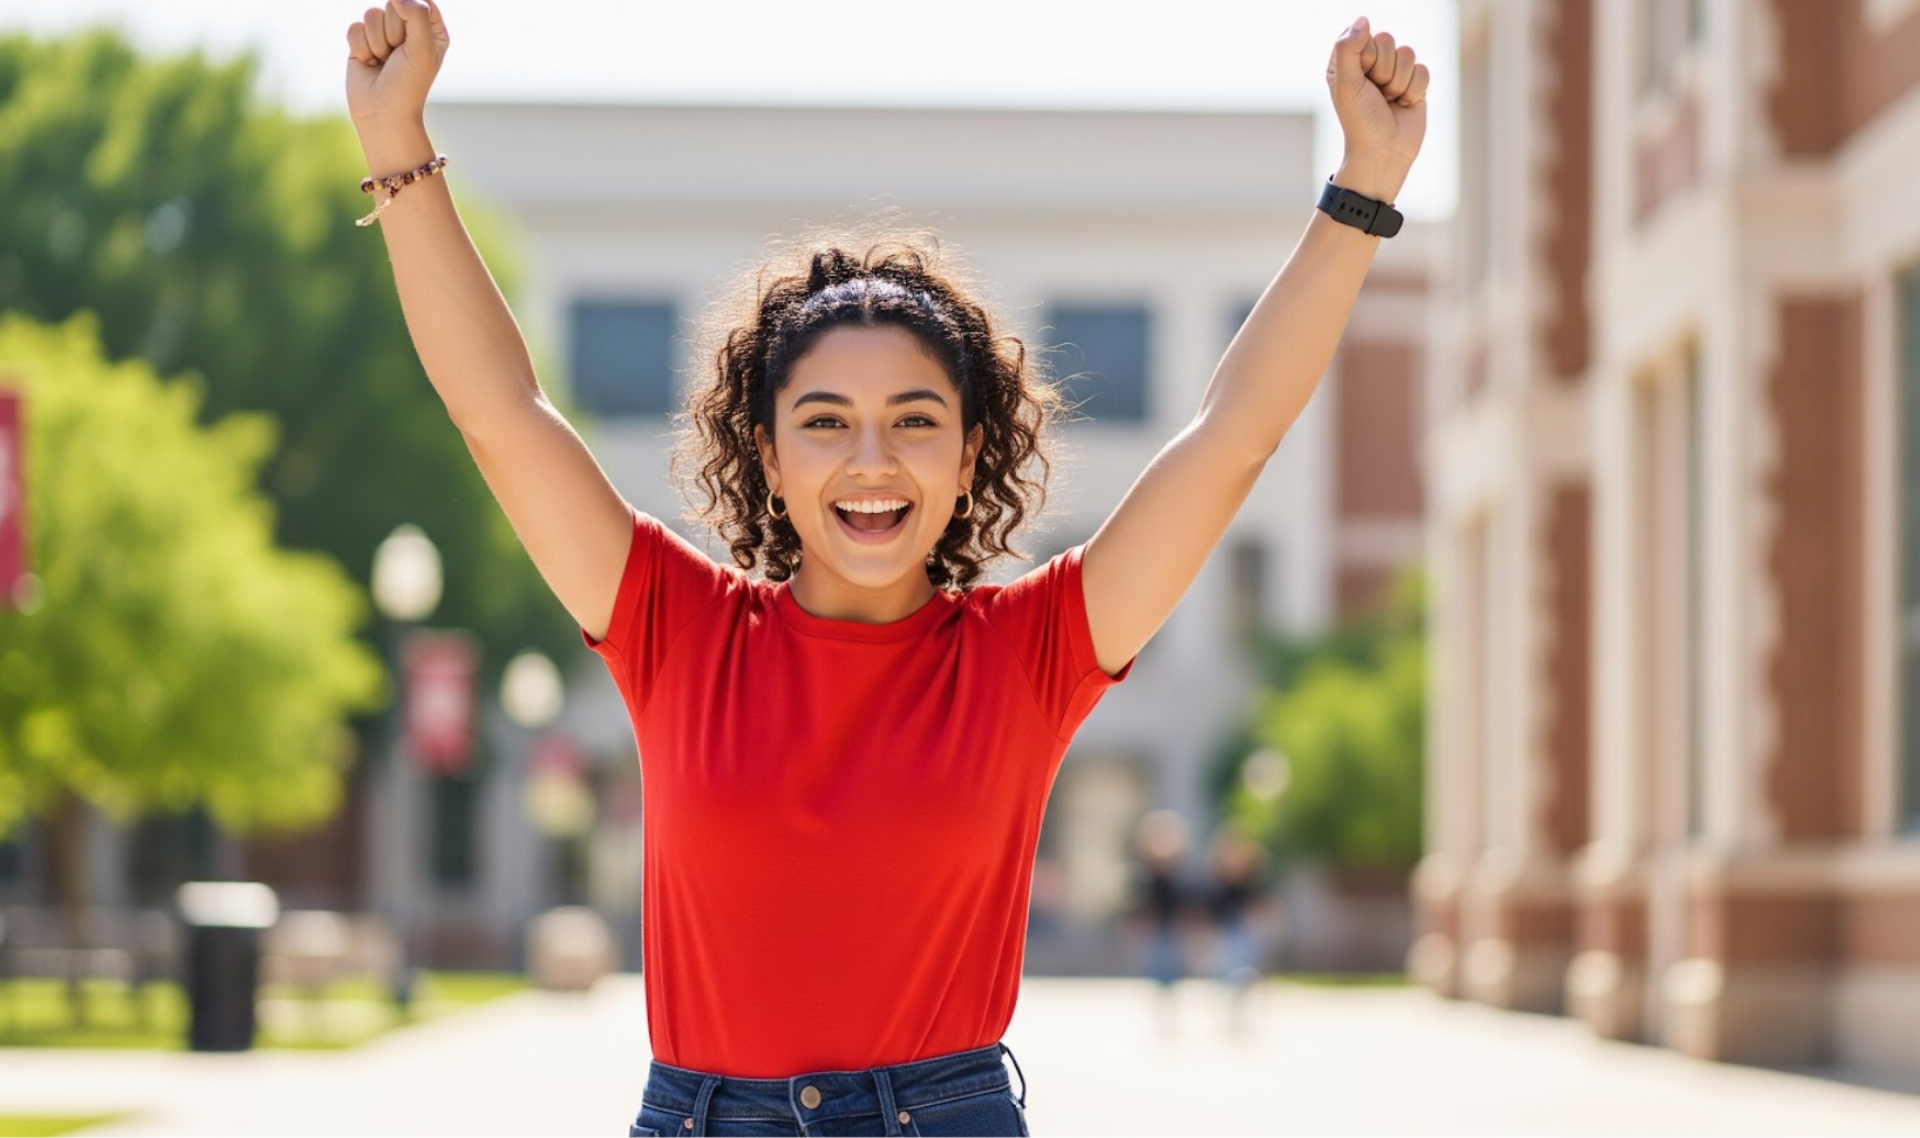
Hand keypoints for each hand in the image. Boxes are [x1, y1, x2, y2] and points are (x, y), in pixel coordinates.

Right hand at [345, 1, 449, 130]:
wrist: (382, 113)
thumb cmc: (408, 84)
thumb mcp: (422, 48)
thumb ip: (416, 14)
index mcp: (431, 31)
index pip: (420, 2)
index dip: (412, 16)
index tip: (413, 42)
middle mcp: (408, 30)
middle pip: (393, 5)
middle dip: (393, 33)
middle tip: (397, 57)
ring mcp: (383, 36)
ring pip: (371, 15)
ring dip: (376, 42)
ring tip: (384, 63)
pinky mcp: (361, 43)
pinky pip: (354, 28)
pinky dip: (361, 48)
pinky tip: (369, 64)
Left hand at [1324, 16, 1429, 201]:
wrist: (1384, 152)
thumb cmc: (1360, 121)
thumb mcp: (1347, 84)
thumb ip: (1349, 48)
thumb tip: (1363, 19)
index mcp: (1348, 62)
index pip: (1364, 34)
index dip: (1366, 55)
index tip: (1361, 77)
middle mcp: (1371, 64)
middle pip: (1388, 39)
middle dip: (1384, 69)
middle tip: (1376, 92)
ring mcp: (1394, 74)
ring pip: (1408, 53)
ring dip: (1399, 82)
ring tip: (1389, 100)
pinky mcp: (1415, 84)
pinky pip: (1423, 70)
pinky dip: (1414, 90)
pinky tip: (1404, 105)